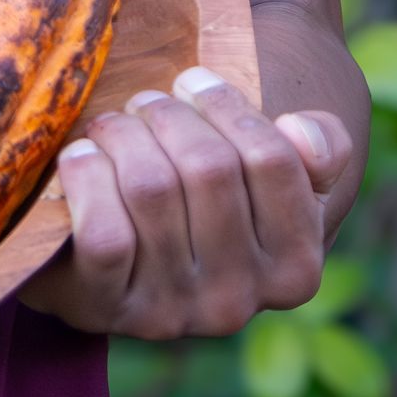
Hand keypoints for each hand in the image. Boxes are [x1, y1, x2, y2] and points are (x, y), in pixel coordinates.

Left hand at [20, 65, 353, 339]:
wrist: (107, 262)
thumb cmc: (197, 200)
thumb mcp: (268, 177)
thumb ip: (316, 151)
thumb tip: (303, 130)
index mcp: (294, 268)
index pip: (273, 160)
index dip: (226, 105)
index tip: (192, 82)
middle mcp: (239, 301)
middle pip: (208, 167)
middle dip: (168, 116)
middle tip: (143, 104)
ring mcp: (172, 313)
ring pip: (151, 188)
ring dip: (122, 135)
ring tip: (111, 126)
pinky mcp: (107, 310)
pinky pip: (104, 233)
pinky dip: (87, 178)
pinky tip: (80, 157)